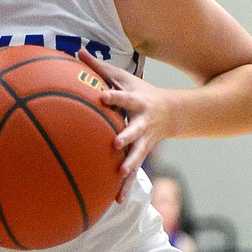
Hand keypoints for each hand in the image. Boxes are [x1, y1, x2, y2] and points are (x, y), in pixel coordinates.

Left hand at [78, 49, 171, 200]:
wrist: (174, 112)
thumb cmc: (141, 91)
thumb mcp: (124, 77)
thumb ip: (99, 67)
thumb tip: (76, 50)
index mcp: (136, 101)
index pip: (123, 97)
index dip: (114, 96)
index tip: (103, 97)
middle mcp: (142, 122)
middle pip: (134, 130)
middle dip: (126, 136)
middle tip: (115, 143)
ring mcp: (144, 140)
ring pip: (137, 155)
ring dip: (129, 165)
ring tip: (120, 177)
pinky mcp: (143, 154)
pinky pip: (133, 171)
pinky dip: (126, 186)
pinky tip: (117, 201)